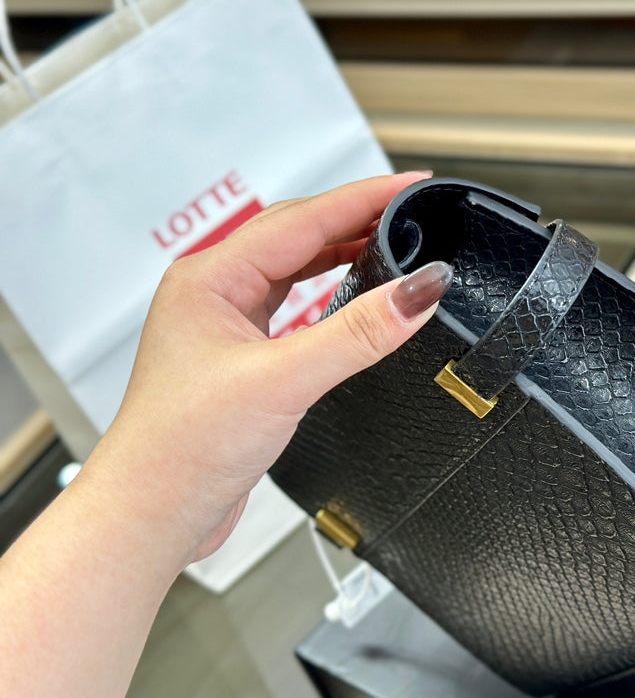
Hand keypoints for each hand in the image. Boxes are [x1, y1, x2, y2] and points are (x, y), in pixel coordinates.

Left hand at [78, 171, 451, 568]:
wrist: (153, 512)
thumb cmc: (183, 448)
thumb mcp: (283, 380)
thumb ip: (356, 334)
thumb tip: (417, 291)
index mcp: (210, 279)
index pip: (303, 219)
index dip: (364, 198)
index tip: (411, 186)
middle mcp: (212, 294)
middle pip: (297, 235)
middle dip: (357, 217)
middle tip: (412, 208)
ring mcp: (224, 325)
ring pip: (292, 269)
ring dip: (342, 252)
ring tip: (390, 240)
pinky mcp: (239, 359)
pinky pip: (290, 305)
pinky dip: (327, 292)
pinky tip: (348, 295)